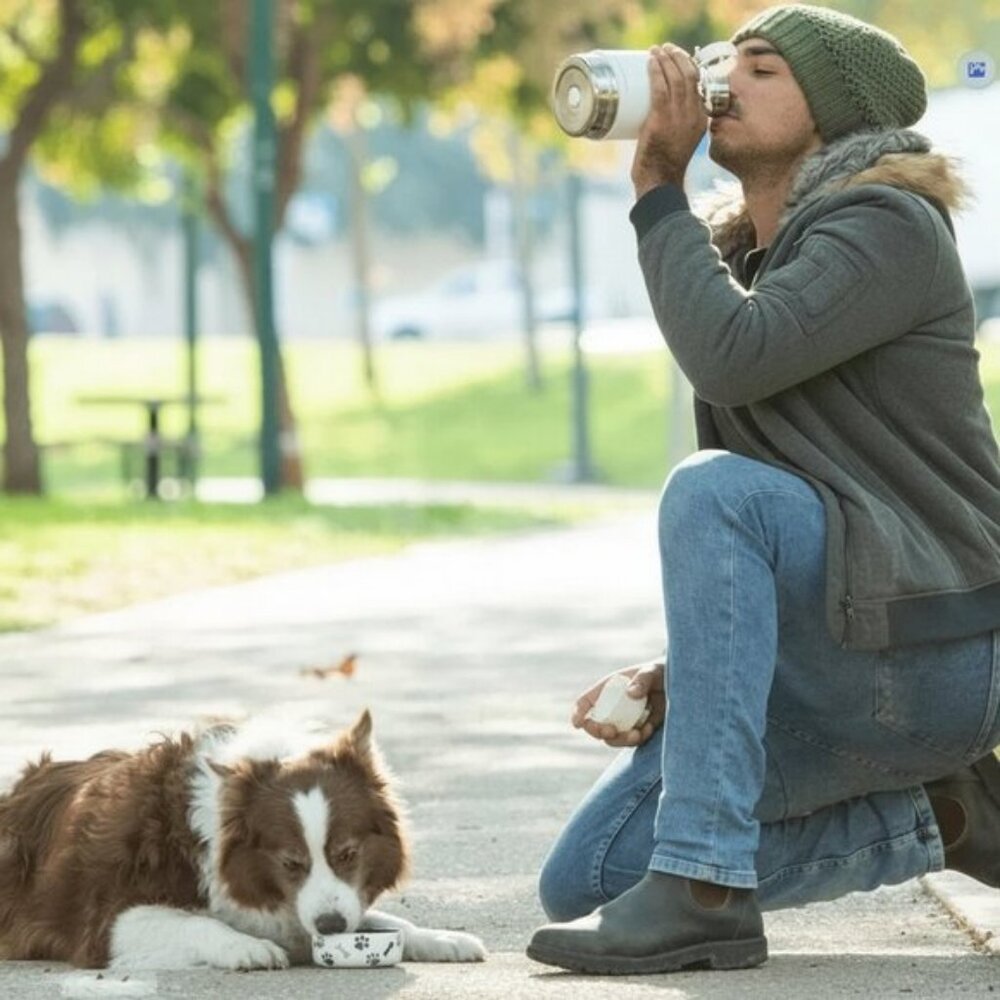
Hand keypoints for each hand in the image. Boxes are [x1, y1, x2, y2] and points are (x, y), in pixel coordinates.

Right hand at [572, 660, 665, 747]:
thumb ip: (643, 679)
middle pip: (594, 725)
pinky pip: (631, 741)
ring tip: (638, 734)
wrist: (680, 687)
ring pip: (612, 739)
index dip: (578, 713)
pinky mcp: (637, 731)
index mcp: (608, 689)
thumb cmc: (661, 672)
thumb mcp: (653, 671)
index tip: (578, 724)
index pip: (585, 702)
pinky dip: (638, 739)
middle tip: (611, 731)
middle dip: (599, 732)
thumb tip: (631, 693)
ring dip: (620, 740)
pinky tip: (649, 728)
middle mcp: (612, 707)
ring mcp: (623, 721)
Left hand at [631, 44, 707, 198]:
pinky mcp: (661, 121)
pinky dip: (656, 72)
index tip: (676, 56)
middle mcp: (693, 115)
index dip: (688, 64)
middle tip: (664, 50)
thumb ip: (674, 127)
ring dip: (665, 59)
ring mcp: (678, 118)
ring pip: (675, 78)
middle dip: (677, 56)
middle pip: (689, 75)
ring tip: (655, 51)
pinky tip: (650, 61)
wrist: (660, 184)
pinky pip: (660, 89)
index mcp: (700, 119)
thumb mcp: (678, 142)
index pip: (699, 83)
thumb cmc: (664, 166)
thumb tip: (656, 113)